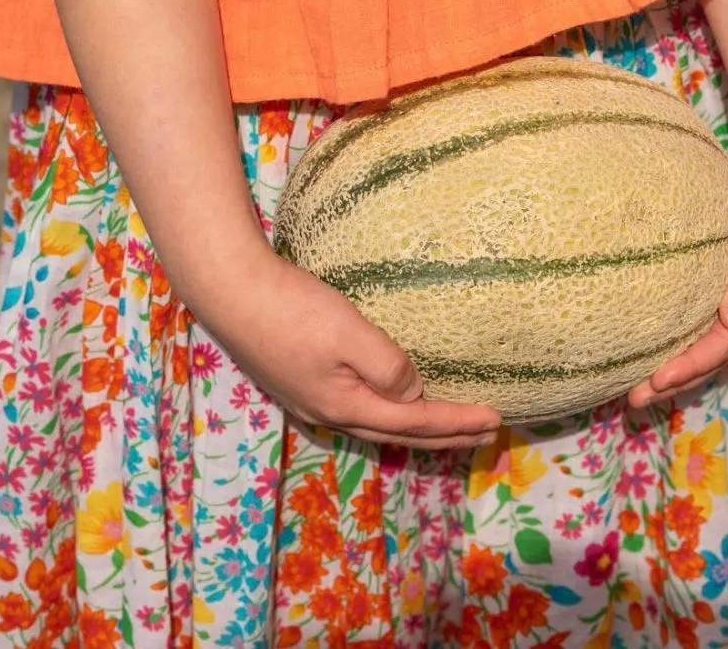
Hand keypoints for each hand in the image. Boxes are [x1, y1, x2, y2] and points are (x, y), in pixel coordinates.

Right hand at [186, 242, 502, 449]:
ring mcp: (312, 399)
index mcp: (347, 406)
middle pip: (399, 431)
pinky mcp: (301, 380)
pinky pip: (360, 408)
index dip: (457, 422)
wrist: (232, 293)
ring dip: (417, 425)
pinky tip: (393, 399)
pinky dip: (389, 410)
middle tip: (484, 432)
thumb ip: (387, 367)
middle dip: (444, 434)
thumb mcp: (349, 334)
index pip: (415, 420)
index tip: (495, 419)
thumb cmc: (293, 309)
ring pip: (378, 422)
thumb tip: (414, 393)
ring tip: (447, 423)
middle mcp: (331, 412)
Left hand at [628, 141, 727, 407]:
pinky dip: (679, 320)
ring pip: (706, 329)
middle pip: (714, 349)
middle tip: (633, 399)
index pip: (727, 345)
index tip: (653, 384)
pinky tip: (653, 324)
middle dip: (677, 375)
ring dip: (676, 353)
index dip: (691, 367)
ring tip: (638, 374)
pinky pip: (701, 301)